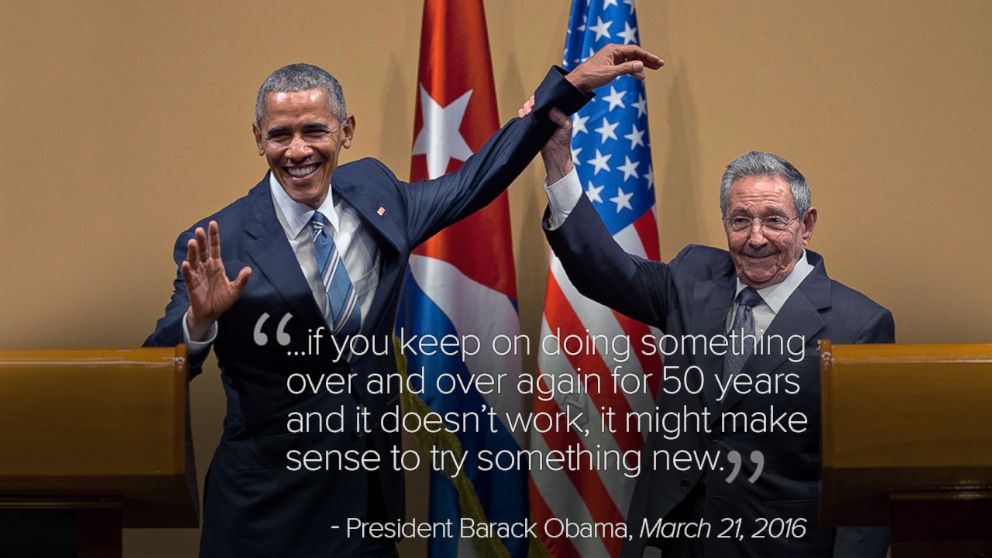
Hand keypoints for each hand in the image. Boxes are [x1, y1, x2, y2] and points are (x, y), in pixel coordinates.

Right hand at [182, 220, 250, 339]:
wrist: (211, 313)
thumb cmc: (222, 300)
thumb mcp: (235, 290)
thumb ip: (241, 280)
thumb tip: (248, 269)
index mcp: (216, 266)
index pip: (215, 248)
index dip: (214, 237)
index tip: (212, 224)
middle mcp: (206, 267)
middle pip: (203, 251)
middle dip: (202, 241)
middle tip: (199, 230)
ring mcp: (198, 275)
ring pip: (194, 260)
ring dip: (193, 252)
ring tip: (192, 242)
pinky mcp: (192, 285)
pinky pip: (189, 276)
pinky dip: (188, 270)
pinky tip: (187, 263)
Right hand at [519, 97, 573, 183]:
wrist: (555, 153)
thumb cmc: (563, 140)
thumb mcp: (566, 125)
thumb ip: (561, 117)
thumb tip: (551, 109)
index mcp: (555, 111)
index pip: (547, 100)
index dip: (543, 97)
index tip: (540, 98)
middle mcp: (546, 113)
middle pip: (536, 102)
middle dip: (532, 101)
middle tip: (532, 104)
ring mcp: (538, 119)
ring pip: (529, 108)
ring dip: (526, 107)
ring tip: (528, 110)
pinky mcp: (531, 125)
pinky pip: (524, 117)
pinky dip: (522, 114)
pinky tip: (524, 115)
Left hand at [565, 44, 663, 91]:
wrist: (578, 83)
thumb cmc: (591, 76)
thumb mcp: (610, 73)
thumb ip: (626, 68)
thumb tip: (641, 64)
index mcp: (613, 50)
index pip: (634, 50)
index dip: (647, 56)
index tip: (658, 61)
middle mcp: (613, 52)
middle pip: (634, 54)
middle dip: (647, 59)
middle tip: (660, 65)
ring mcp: (612, 59)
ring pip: (631, 60)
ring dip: (642, 65)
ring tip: (654, 69)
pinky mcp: (610, 66)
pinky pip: (625, 66)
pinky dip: (633, 70)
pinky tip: (640, 76)